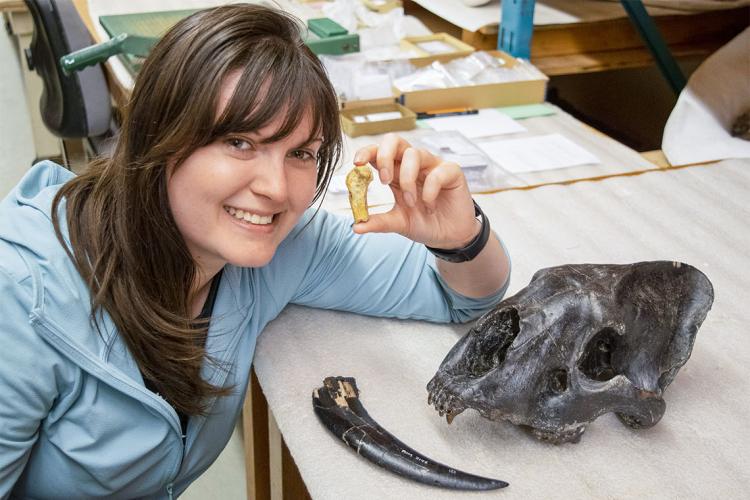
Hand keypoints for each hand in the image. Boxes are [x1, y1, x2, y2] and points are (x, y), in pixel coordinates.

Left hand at [351, 133, 479, 249]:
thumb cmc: (424, 223)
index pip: (378, 152)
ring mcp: (432, 165)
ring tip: (411, 202)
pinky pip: (437, 172)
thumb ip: (378, 222)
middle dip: (385, 155)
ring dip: (408, 180)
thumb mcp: (398, 223)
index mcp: (396, 172)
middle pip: (395, 140)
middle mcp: (412, 164)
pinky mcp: (451, 172)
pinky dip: (430, 191)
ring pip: (415, 154)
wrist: (449, 236)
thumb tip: (356, 226)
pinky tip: (430, 206)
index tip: (357, 163)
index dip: (367, 152)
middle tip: (384, 180)